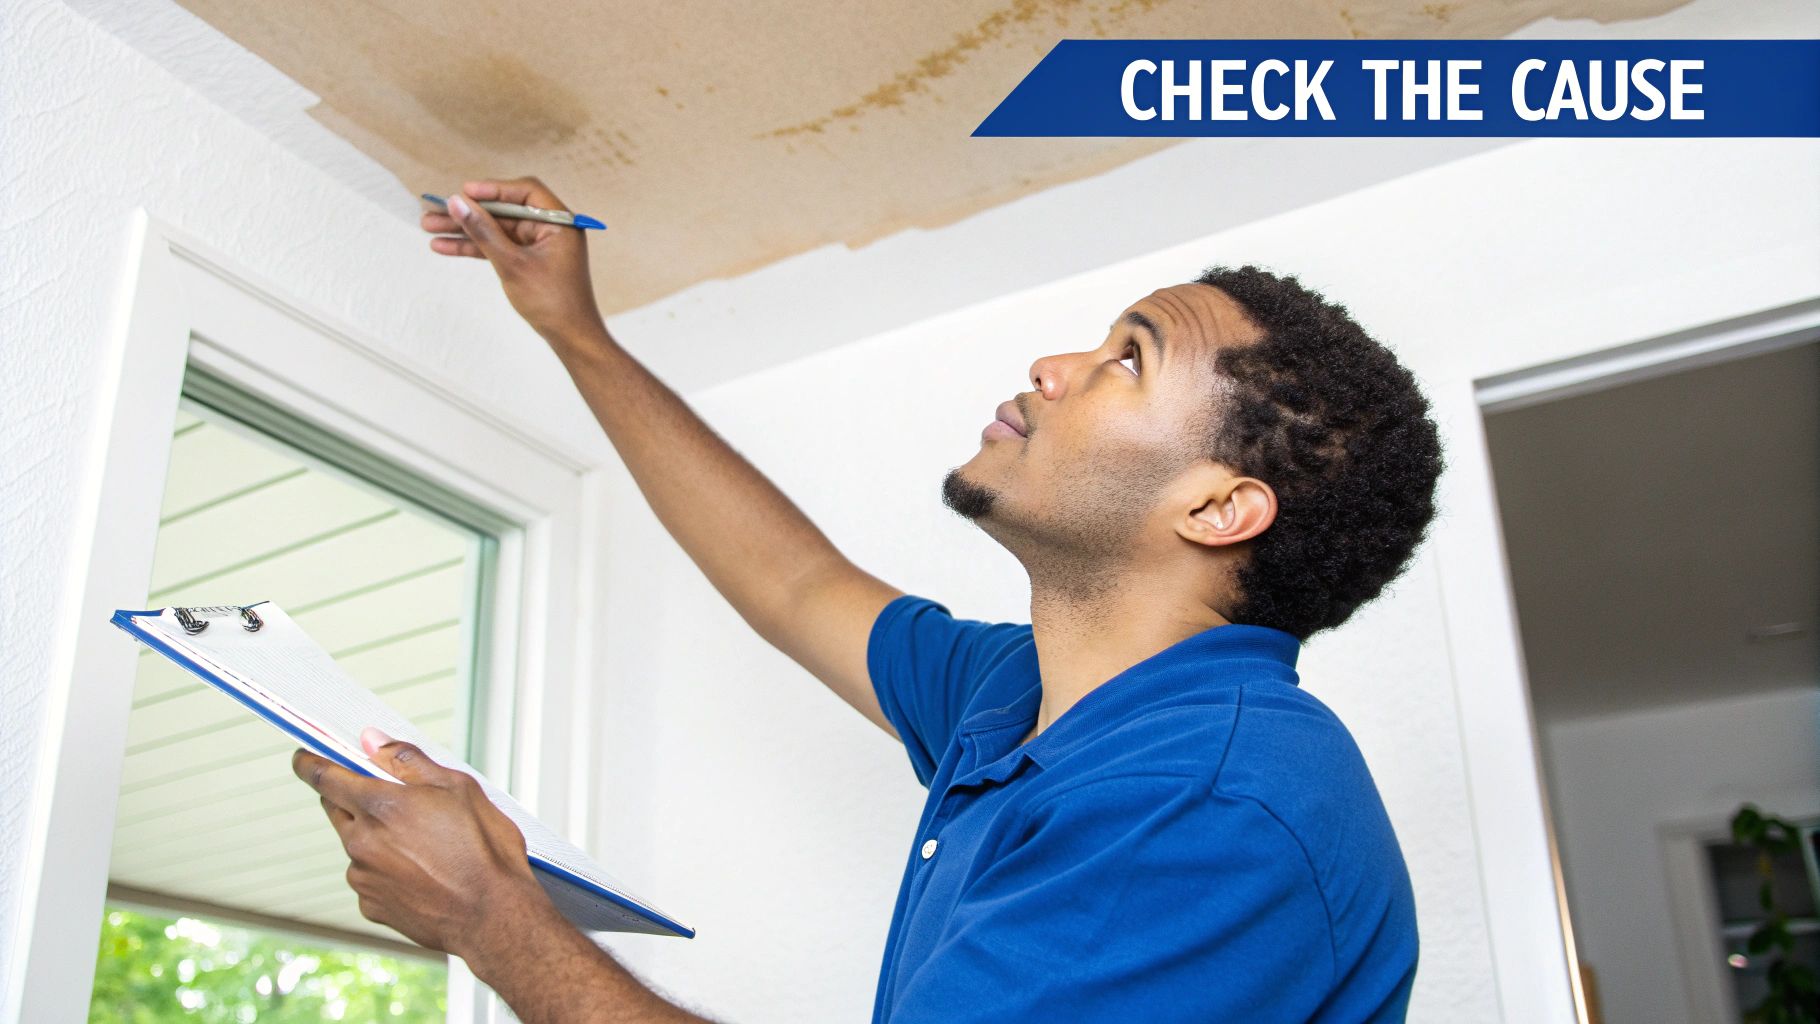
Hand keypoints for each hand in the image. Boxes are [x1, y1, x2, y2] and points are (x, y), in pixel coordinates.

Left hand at [293, 728, 549, 958]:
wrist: (493, 916)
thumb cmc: (484, 851)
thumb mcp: (458, 787)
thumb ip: (408, 760)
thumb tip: (372, 740)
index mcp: (380, 807)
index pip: (325, 776)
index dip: (309, 763)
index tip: (303, 758)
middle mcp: (362, 842)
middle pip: (336, 808)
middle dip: (352, 796)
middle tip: (390, 798)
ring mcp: (363, 877)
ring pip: (355, 844)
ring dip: (374, 836)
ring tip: (422, 844)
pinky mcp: (371, 905)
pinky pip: (368, 877)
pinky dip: (385, 869)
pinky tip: (421, 872)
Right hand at [422, 178, 604, 343]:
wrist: (570, 338)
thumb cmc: (552, 302)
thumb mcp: (512, 264)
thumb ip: (484, 232)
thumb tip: (457, 203)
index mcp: (559, 222)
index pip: (525, 192)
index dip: (493, 190)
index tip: (464, 192)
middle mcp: (551, 229)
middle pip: (504, 211)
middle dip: (469, 213)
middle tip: (434, 211)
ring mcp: (538, 245)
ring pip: (496, 230)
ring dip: (465, 230)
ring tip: (429, 228)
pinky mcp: (528, 260)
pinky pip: (498, 247)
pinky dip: (475, 248)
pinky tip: (445, 247)